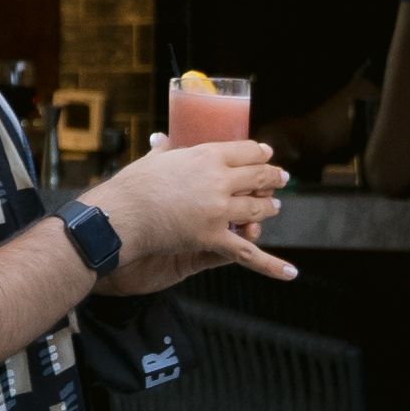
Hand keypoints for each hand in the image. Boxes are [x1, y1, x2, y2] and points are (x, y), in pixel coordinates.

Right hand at [87, 136, 297, 289]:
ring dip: (269, 208)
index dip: (260, 153)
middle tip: (281, 178)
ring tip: (273, 207)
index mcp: (205, 156)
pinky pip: (246, 253)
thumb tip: (163, 138)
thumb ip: (164, 149)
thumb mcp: (152, 160)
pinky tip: (291, 272)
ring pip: (257, 209)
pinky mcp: (212, 237)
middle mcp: (218, 180)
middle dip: (273, 178)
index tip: (266, 154)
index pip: (245, 151)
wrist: (118, 215)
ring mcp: (218, 209)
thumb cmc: (130, 186)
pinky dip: (271, 265)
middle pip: (258, 177)